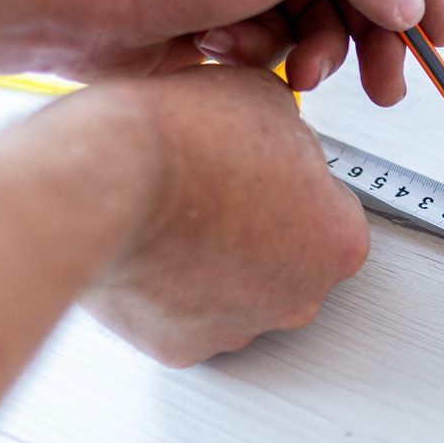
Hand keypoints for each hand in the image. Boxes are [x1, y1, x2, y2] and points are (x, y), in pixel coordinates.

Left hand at [32, 0, 443, 105]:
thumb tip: (407, 2)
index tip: (442, 35)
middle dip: (370, 34)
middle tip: (386, 87)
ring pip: (316, 18)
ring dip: (313, 50)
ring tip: (294, 72)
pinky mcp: (213, 10)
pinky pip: (271, 42)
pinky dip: (260, 54)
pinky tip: (224, 50)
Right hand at [68, 65, 369, 365]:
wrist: (105, 183)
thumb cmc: (182, 144)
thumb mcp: (264, 95)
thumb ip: (288, 127)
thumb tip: (278, 127)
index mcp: (338, 241)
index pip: (329, 212)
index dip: (291, 181)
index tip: (262, 168)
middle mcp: (300, 298)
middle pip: (287, 263)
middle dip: (256, 231)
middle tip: (213, 189)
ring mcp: (240, 328)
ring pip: (234, 294)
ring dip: (211, 261)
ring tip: (172, 214)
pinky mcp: (180, 347)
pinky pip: (180, 317)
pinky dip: (165, 290)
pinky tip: (149, 247)